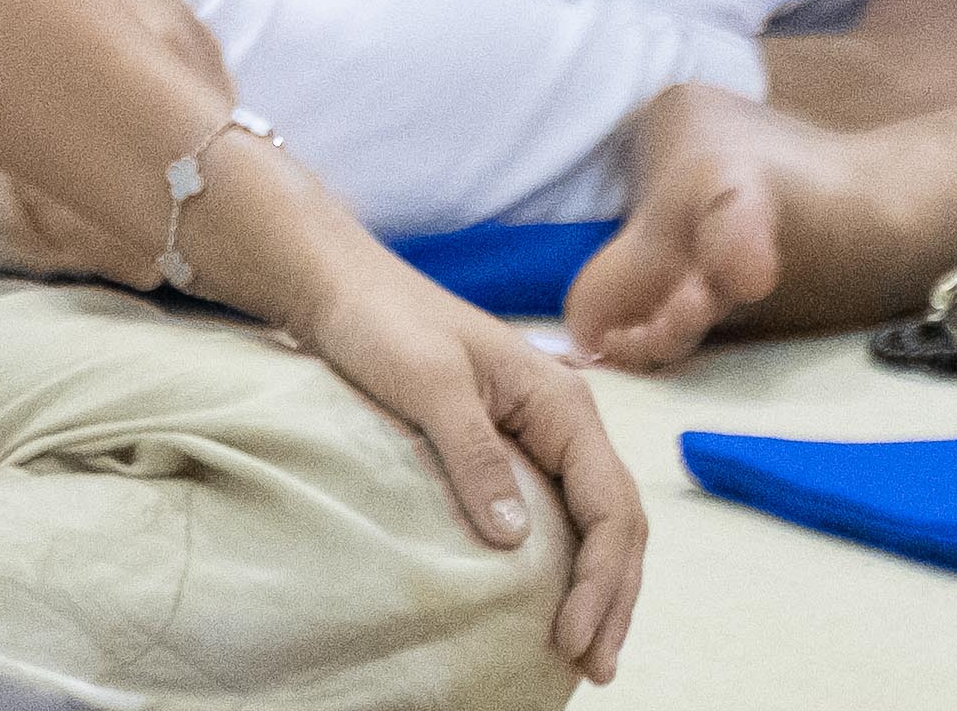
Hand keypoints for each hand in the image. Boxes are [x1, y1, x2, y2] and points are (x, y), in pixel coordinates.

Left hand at [285, 246, 645, 682]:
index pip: (611, 506)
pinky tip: (555, 602)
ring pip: (594, 524)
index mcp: (563, 402)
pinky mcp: (510, 448)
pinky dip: (567, 564)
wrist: (340, 287)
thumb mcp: (428, 384)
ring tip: (586, 653)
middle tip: (593, 669)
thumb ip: (475, 456)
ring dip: (597, 588)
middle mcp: (565, 420)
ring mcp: (540, 436)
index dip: (601, 579)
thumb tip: (515, 541)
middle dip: (611, 598)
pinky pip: (559, 515)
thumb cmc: (382, 323)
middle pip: (616, 523)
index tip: (573, 638)